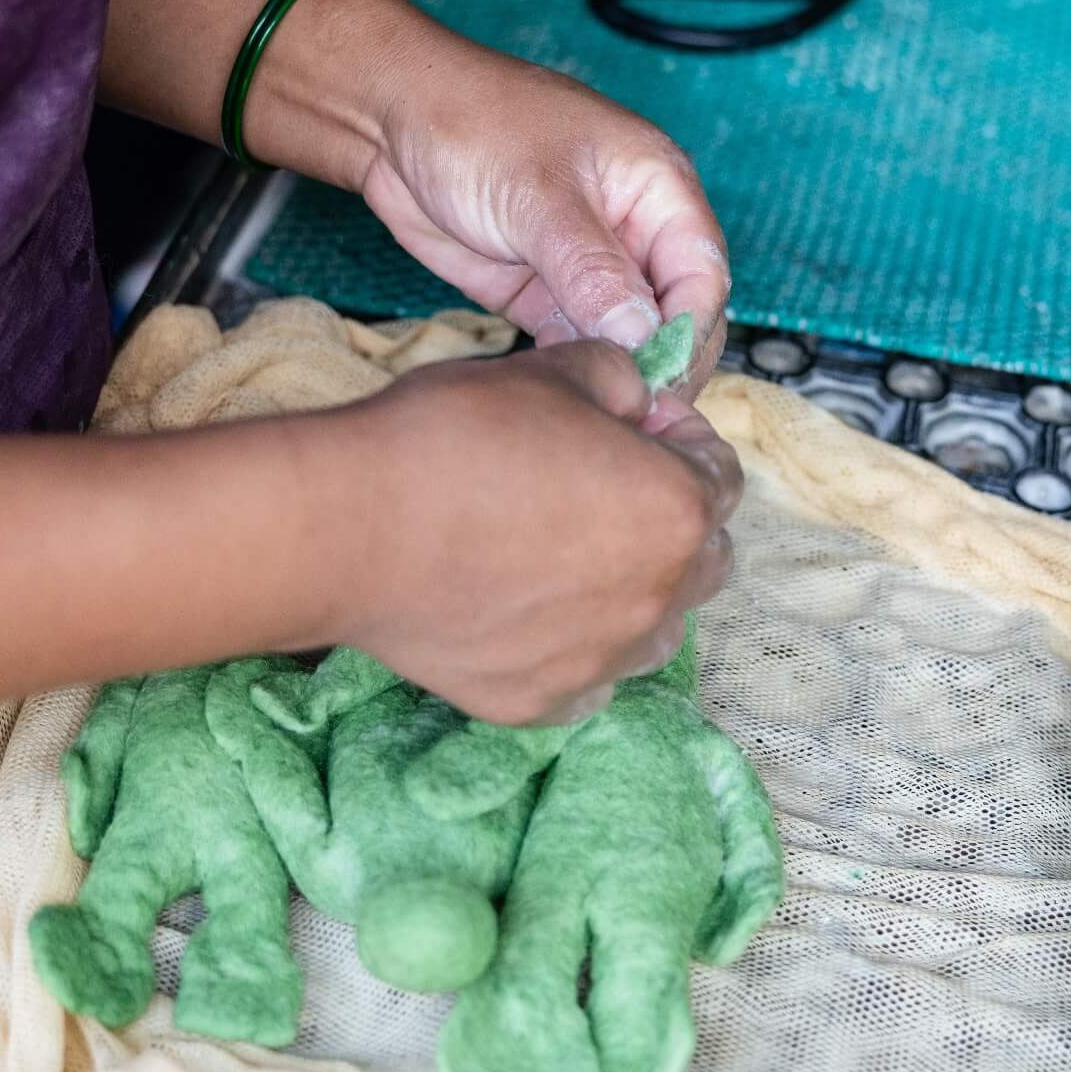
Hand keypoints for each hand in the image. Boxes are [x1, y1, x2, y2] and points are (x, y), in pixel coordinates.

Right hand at [314, 340, 740, 724]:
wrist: (350, 526)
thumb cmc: (454, 436)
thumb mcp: (553, 369)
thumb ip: (621, 379)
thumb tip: (638, 400)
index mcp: (676, 511)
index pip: (720, 475)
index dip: (677, 440)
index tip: (630, 428)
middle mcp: (657, 598)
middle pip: (702, 559)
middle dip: (667, 518)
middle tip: (598, 489)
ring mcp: (600, 660)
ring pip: (655, 628)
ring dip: (632, 591)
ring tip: (566, 556)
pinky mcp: (541, 702)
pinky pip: (589, 678)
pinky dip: (575, 646)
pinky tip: (529, 610)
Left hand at [360, 40, 731, 385]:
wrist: (391, 123)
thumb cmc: (474, 124)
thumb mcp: (539, 196)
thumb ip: (592, 269)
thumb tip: (643, 336)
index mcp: (658, 189)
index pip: (701, 273)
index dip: (690, 329)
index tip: (662, 377)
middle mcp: (633, 232)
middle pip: (674, 314)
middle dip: (661, 362)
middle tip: (634, 412)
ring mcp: (587, 267)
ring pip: (626, 336)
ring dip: (618, 374)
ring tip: (601, 415)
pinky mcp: (543, 293)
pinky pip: (575, 342)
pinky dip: (576, 369)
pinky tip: (564, 396)